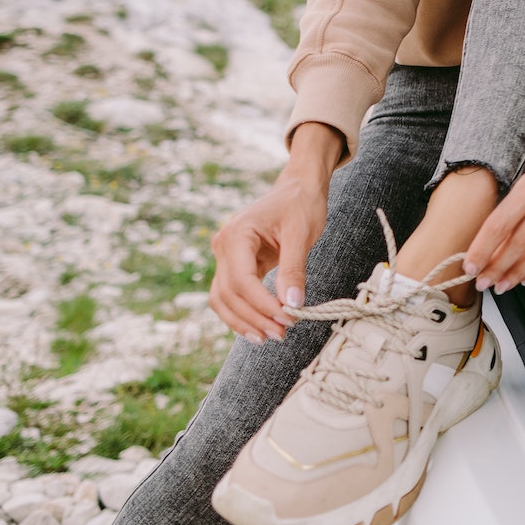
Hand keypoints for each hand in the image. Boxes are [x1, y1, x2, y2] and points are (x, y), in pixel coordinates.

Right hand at [209, 122, 340, 341]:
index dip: (261, 304)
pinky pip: (231, 295)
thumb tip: (291, 305)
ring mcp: (225, 256)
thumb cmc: (301, 205)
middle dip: (254, 318)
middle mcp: (223, 245)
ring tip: (271, 337)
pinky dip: (243, 313)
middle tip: (282, 334)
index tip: (287, 319)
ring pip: (223, 299)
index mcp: (236, 234)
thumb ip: (294, 269)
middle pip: (229, 294)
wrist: (298, 188)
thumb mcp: (302, 234)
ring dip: (244, 321)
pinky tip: (261, 327)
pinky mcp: (235, 265)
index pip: (241, 280)